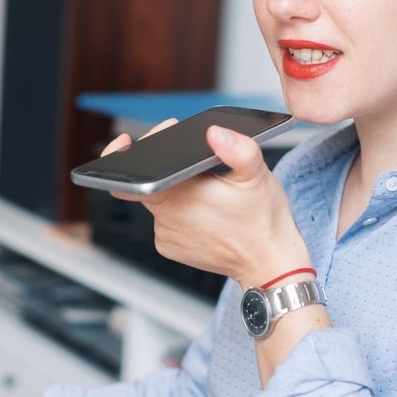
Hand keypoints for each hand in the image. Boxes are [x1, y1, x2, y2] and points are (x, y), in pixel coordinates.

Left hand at [101, 120, 309, 285]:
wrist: (269, 265)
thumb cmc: (263, 220)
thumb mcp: (257, 176)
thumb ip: (238, 149)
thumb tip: (214, 132)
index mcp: (179, 195)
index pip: (134, 170)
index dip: (127, 153)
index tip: (129, 140)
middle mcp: (166, 218)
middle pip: (146, 183)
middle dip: (162, 167)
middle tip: (190, 163)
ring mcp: (166, 236)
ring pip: (157, 202)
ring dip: (173, 191)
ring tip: (204, 190)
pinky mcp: (170, 248)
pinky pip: (165, 222)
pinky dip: (177, 212)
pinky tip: (201, 210)